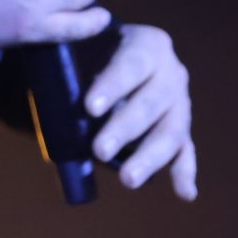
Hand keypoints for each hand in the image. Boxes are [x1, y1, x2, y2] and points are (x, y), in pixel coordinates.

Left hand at [85, 24, 196, 200]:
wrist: (106, 55)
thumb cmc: (87, 52)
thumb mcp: (79, 46)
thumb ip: (70, 62)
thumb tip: (52, 88)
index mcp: (148, 44)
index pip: (131, 64)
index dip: (112, 86)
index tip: (89, 107)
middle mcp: (171, 71)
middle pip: (151, 102)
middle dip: (125, 128)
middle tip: (99, 150)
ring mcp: (179, 102)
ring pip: (171, 131)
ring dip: (150, 157)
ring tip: (127, 179)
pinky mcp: (180, 129)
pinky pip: (184, 151)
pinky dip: (184, 171)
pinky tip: (185, 193)